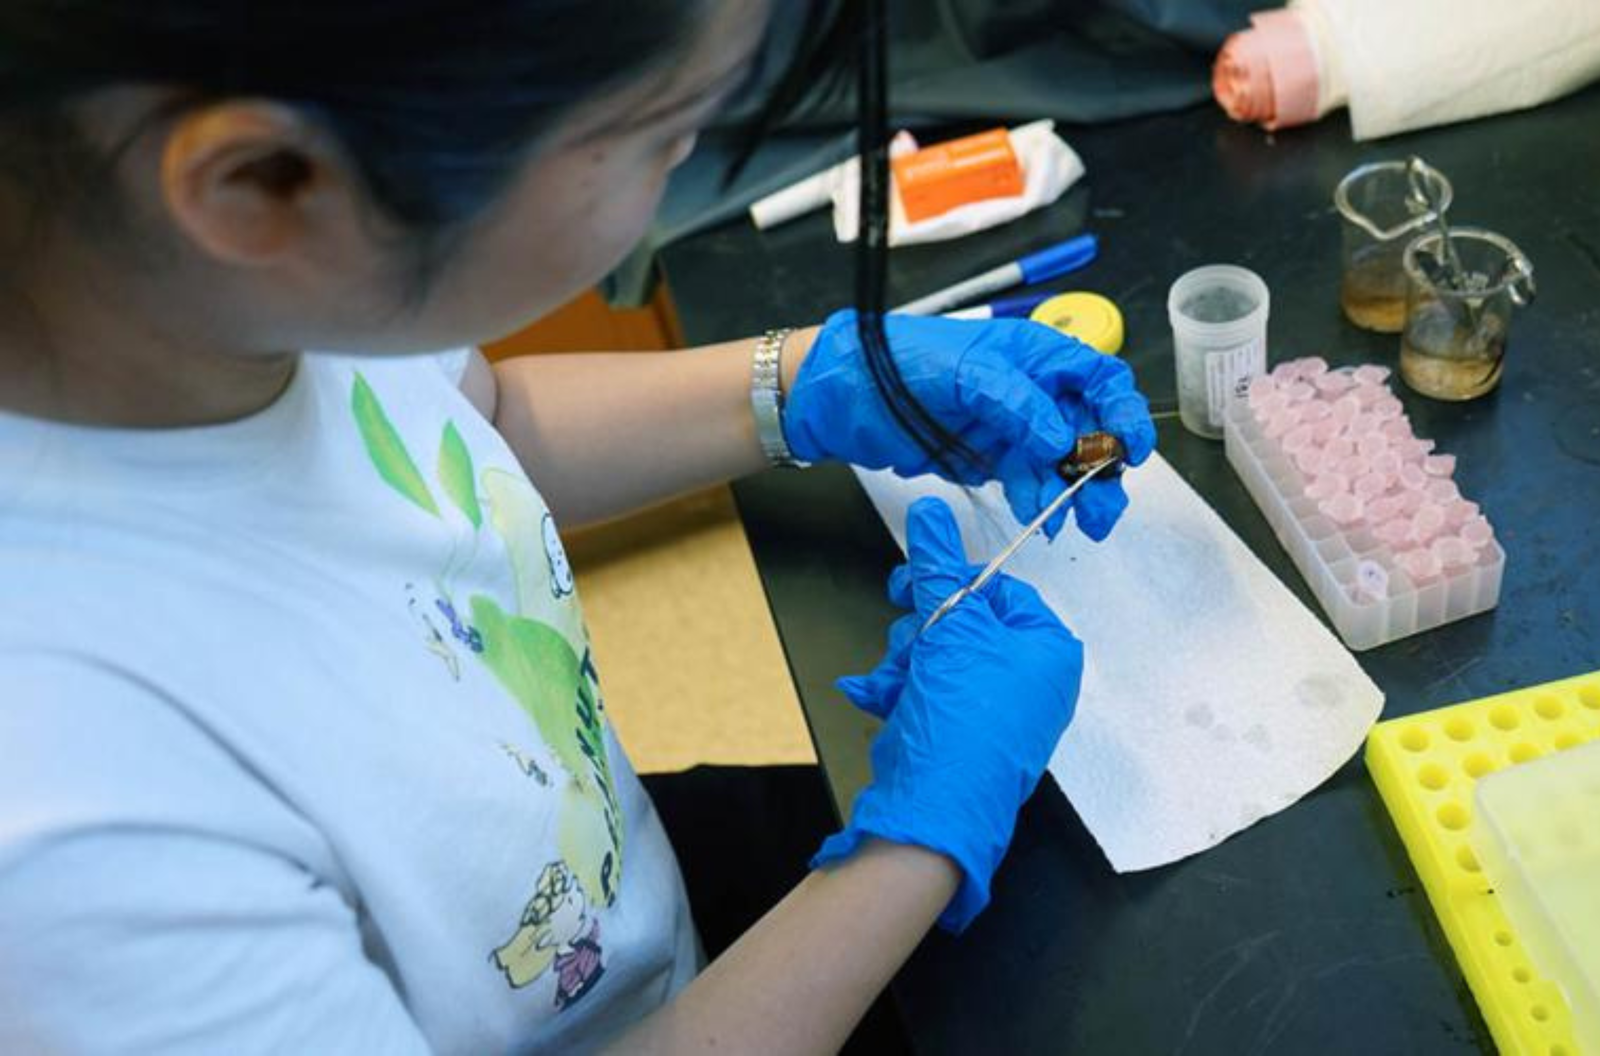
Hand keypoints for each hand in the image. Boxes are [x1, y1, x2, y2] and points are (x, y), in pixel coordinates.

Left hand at [783, 309, 1155, 539]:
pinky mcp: (992, 458)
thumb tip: (1060, 436)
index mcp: (1034, 355)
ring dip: (1075, 493)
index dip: (1123, 411)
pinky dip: (1041, 500)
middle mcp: (1031, 390)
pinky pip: (1030, 481)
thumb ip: (1015, 402)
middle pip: (1090, 427)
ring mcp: (1013, 426)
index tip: (1130, 448)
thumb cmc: (897, 361)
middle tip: (1103, 502)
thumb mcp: (962, 371)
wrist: (844, 396)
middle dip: (1103, 466)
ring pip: (1063, 461)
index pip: (1098, 378)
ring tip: (1076, 521)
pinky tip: (1043, 519)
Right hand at [811, 497, 1082, 931]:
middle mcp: (1030, 678)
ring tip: (894, 684)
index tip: (910, 587)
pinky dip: (900, 690)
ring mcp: (996, 709)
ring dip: (904, 664)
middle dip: (921, 634)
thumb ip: (936, 567)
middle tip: (906, 645)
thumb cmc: (962, 712)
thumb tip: (930, 508)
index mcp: (1048, 648)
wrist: (937, 805)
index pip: (999, 589)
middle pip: (963, 621)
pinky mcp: (961, 733)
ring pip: (937, 654)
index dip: (951, 586)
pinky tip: (878, 699)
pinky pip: (928, 689)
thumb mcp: (950, 628)